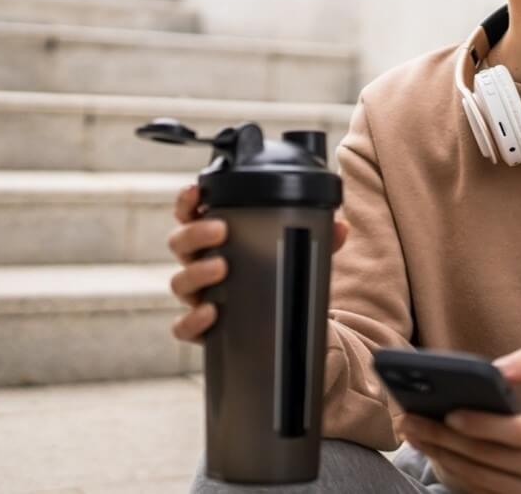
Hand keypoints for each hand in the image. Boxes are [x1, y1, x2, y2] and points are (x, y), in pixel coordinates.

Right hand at [165, 182, 349, 342]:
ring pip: (179, 281)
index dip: (187, 201)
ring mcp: (197, 296)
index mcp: (214, 239)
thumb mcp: (295, 253)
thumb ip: (316, 239)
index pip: (190, 214)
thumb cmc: (273, 276)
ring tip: (221, 267)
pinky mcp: (200, 328)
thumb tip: (341, 227)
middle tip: (222, 229)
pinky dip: (193, 320)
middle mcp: (199, 263)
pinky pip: (184, 327)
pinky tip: (212, 312)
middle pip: (180, 243)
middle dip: (196, 233)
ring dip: (197, 272)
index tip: (197, 191)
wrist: (276, 325)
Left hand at [397, 347, 520, 493]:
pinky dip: (453, 471)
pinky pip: (481, 491)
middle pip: (492, 458)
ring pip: (481, 478)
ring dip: (442, 456)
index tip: (450, 413)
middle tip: (412, 420)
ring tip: (412, 433)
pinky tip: (431, 450)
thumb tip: (497, 370)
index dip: (484, 425)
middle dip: (448, 439)